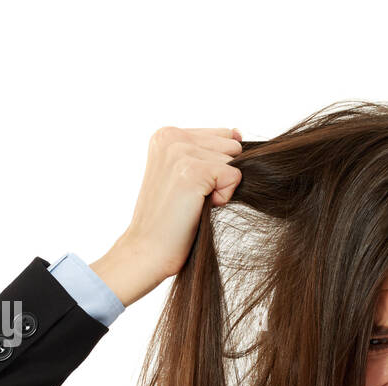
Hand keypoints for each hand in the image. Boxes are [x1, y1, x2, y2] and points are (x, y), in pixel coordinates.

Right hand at [91, 126, 242, 305]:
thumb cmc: (170, 218)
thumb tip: (238, 134)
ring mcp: (180, 152)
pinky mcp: (193, 171)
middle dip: (221, 176)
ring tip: (192, 202)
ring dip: (221, 189)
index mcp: (167, 133)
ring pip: (234, 163)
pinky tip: (197, 207)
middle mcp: (171, 136)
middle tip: (191, 197)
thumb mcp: (185, 173)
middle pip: (231, 148)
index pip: (222, 136)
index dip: (216, 167)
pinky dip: (223, 198)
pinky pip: (234, 177)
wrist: (148, 249)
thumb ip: (209, 150)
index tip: (189, 186)